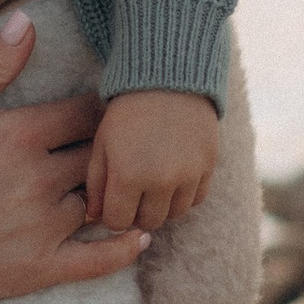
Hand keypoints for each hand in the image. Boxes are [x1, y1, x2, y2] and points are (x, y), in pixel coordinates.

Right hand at [0, 13, 145, 303]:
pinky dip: (123, 249)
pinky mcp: (39, 268)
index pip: (87, 111)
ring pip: (102, 201)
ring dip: (114, 191)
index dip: (101, 105)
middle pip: (101, 154)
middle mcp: (40, 180)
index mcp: (19, 135)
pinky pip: (98, 261)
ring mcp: (43, 228)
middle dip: (112, 147)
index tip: (108, 105)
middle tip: (124, 142)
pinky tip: (137, 236)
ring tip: (130, 182)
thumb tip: (27, 21)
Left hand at [88, 90, 217, 233]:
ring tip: (152, 186)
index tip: (112, 202)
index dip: (112, 215)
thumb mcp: (102, 143)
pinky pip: (196, 200)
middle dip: (137, 213)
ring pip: (174, 215)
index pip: (118, 221)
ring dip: (161, 207)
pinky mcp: (208, 167)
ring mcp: (188, 176)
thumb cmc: (128, 112)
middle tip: (132, 194)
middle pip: (148, 222)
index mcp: (128, 175)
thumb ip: (96, 183)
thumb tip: (96, 215)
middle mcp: (160, 181)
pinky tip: (173, 179)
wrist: (168, 80)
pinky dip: (184, 196)